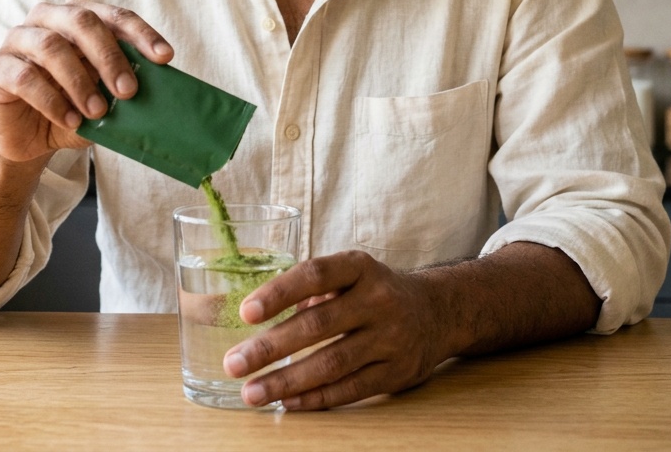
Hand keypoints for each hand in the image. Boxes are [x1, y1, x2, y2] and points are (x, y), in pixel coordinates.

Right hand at [0, 0, 172, 164]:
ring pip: (51, 47)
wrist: (25, 138)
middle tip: (128, 90)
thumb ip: (121, 90)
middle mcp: (47, 19)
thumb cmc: (69, 108)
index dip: (141, 34)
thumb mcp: (102, 99)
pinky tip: (70, 120)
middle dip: (109, 55)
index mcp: (78, 18)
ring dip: (80, 81)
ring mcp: (18, 40)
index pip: (114, 16)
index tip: (165, 57)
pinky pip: (25, 77)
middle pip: (81, 21)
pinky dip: (52, 101)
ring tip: (98, 112)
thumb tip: (156, 94)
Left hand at [222, 250, 448, 410]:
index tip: (246, 312)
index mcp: (359, 267)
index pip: (315, 274)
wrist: (436, 312)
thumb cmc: (372, 291)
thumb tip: (257, 316)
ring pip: (332, 363)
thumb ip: (310, 290)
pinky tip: (287, 402)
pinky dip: (315, 398)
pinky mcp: (396, 372)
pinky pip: (350, 389)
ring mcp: (390, 337)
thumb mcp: (349, 274)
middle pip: (318, 325)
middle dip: (271, 347)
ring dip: (286, 381)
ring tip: (251, 392)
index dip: (279, 293)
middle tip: (234, 363)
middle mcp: (378, 299)